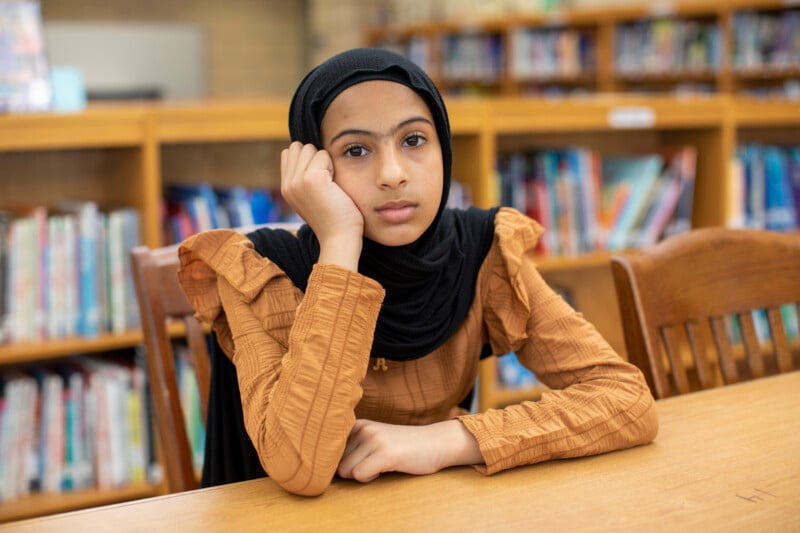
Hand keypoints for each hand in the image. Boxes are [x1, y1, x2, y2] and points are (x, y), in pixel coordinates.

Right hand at [280, 141, 362, 269]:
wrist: (340, 238)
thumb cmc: (334, 218)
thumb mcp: (312, 197)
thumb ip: (304, 178)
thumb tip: (307, 151)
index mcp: (285, 189)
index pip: (289, 153)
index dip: (307, 160)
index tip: (320, 181)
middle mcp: (287, 184)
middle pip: (298, 147)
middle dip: (314, 157)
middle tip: (326, 182)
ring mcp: (297, 181)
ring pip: (309, 148)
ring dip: (324, 161)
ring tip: (330, 184)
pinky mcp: (311, 179)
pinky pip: (323, 154)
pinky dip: (332, 165)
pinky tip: (335, 186)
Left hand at [337, 419, 482, 482]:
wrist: (436, 443)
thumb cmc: (403, 446)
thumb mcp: (375, 439)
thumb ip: (352, 448)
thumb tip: (325, 468)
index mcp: (358, 424)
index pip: (331, 452)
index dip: (343, 463)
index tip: (360, 460)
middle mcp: (363, 428)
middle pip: (338, 465)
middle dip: (354, 470)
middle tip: (376, 463)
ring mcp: (374, 439)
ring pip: (346, 471)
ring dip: (363, 474)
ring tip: (382, 464)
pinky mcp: (385, 453)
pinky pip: (359, 475)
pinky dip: (370, 478)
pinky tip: (385, 469)